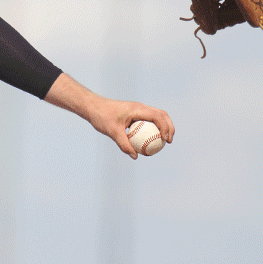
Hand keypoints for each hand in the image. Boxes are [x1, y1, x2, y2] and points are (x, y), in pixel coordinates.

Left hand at [44, 73, 173, 158]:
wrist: (93, 107)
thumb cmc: (102, 117)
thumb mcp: (112, 132)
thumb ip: (124, 144)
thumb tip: (135, 156)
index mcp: (137, 109)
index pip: (157, 116)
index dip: (166, 127)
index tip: (166, 140)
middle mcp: (140, 107)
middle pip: (161, 115)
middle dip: (169, 127)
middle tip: (169, 141)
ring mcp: (138, 109)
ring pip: (156, 116)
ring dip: (162, 127)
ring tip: (164, 142)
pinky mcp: (134, 113)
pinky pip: (147, 120)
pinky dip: (152, 128)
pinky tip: (149, 141)